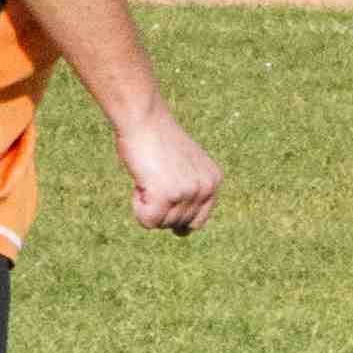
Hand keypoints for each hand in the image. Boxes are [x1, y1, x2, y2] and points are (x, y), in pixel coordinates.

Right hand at [118, 107, 221, 232]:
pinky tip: (141, 183)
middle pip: (177, 225)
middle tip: (153, 177)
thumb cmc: (156, 140)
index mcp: (214, 181)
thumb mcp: (184, 166)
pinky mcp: (167, 194)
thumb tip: (184, 233)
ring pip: (161, 224)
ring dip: (147, 205)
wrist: (144, 119)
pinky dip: (138, 208)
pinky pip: (148, 222)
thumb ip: (189, 194)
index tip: (164, 192)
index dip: (174, 213)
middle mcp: (207, 188)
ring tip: (149, 176)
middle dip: (159, 208)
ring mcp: (188, 192)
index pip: (197, 221)